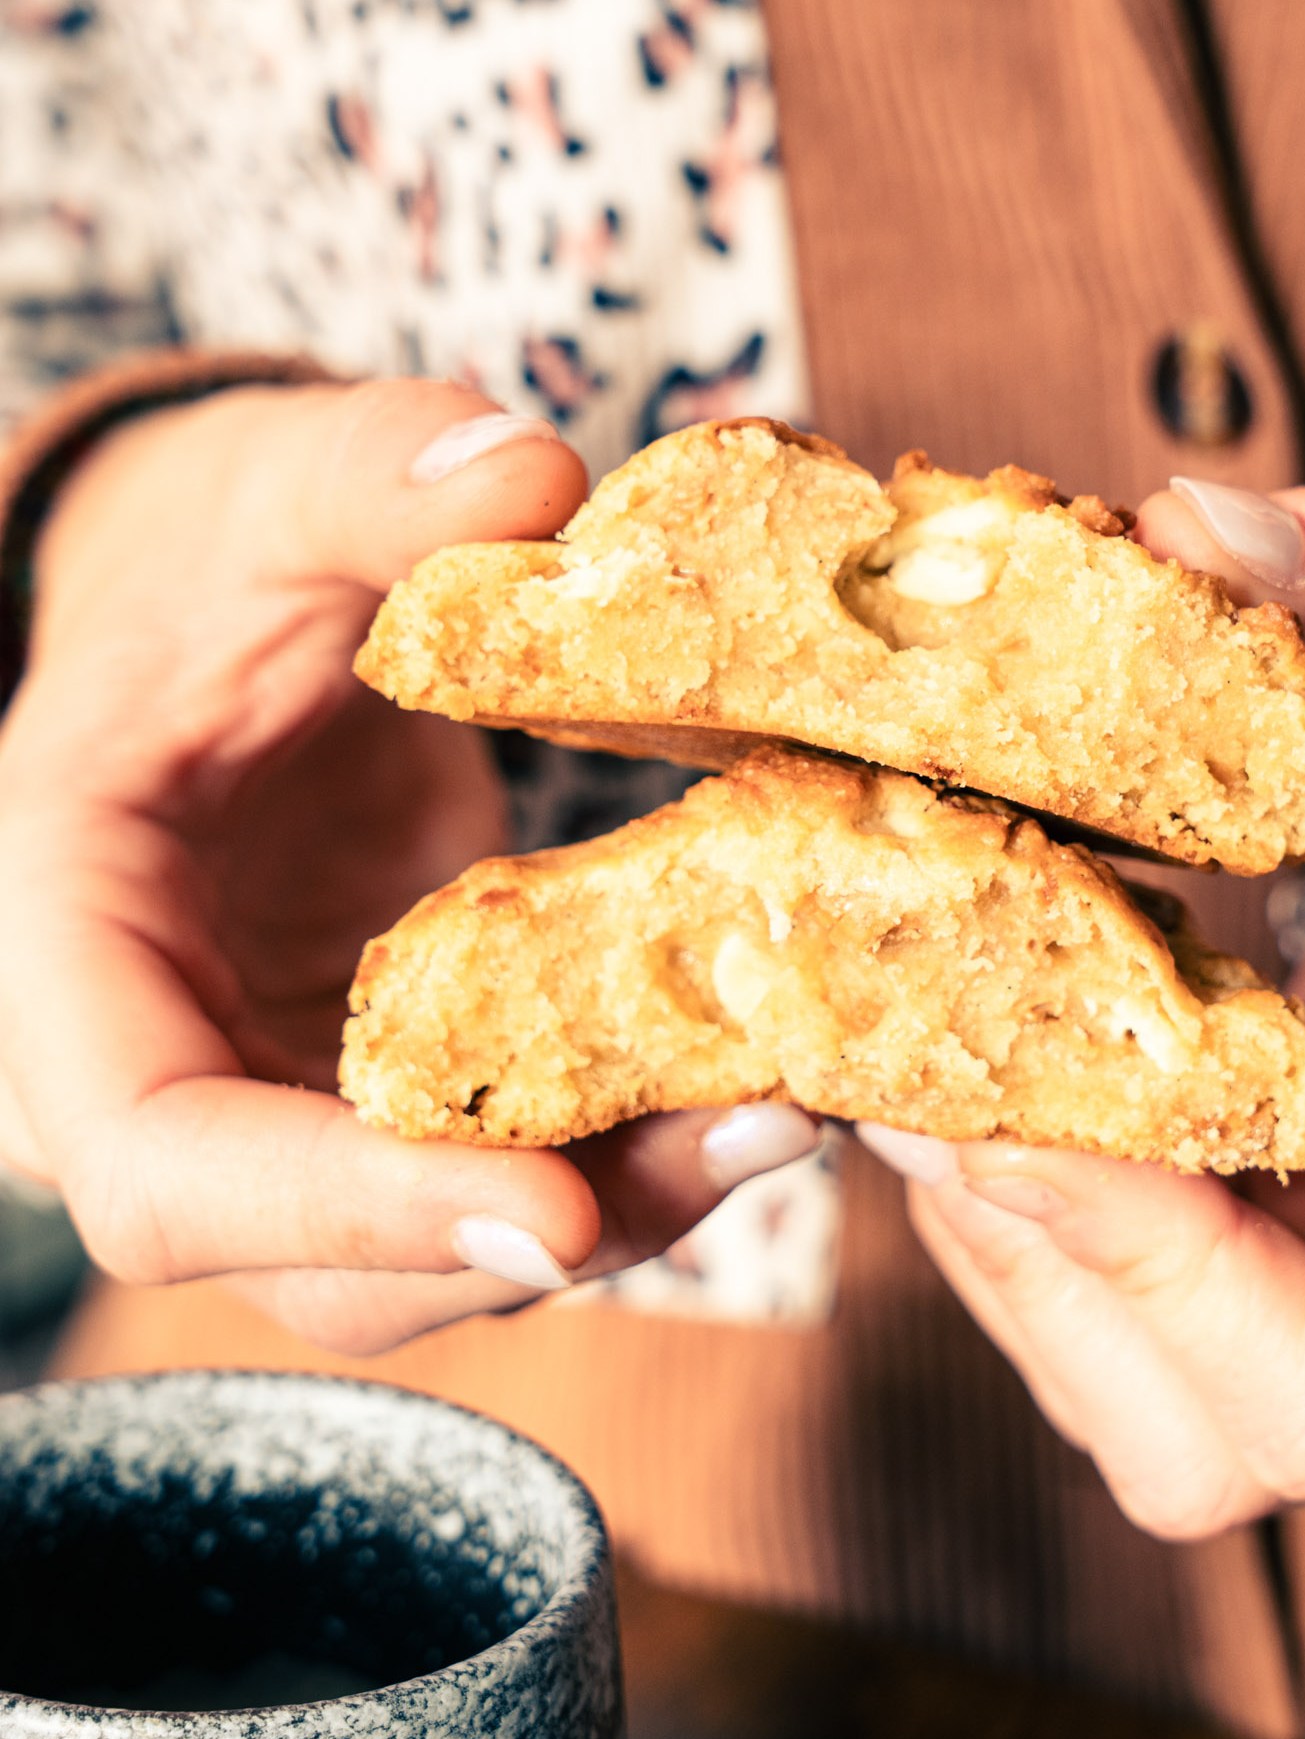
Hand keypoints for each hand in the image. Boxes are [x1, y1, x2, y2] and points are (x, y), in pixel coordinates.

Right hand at [0, 379, 814, 1352]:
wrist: (221, 608)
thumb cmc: (209, 555)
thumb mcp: (269, 490)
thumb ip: (372, 476)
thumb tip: (533, 476)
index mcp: (76, 949)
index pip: (163, 1168)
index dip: (346, 1212)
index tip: (555, 1210)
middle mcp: (174, 1064)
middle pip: (329, 1260)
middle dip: (543, 1226)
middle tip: (752, 1136)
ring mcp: (285, 1089)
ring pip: (436, 1243)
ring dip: (621, 1205)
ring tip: (790, 1111)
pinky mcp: (390, 1073)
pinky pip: (501, 1159)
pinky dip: (625, 1147)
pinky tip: (754, 1078)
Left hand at [862, 480, 1304, 1537]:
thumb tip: (1197, 523)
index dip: (1145, 1269)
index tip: (1012, 1104)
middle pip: (1211, 1436)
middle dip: (1042, 1269)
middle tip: (928, 1083)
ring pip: (1152, 1386)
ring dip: (1015, 1243)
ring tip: (924, 1061)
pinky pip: (1151, 1286)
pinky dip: (1048, 1204)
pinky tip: (998, 1057)